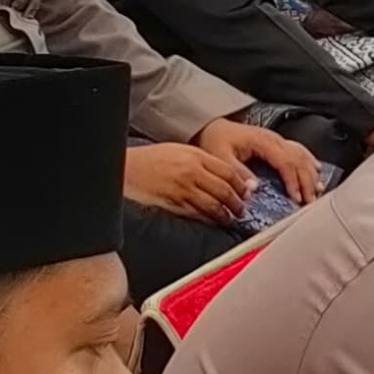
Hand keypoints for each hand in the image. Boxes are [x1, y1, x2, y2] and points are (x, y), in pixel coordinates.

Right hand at [124, 140, 248, 221]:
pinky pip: (198, 215)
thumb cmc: (151, 160)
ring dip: (226, 215)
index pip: (229, 172)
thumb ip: (202, 161)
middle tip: (241, 209)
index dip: (241, 185)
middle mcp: (191, 172)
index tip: (247, 192)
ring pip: (214, 206)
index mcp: (195, 156)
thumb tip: (225, 175)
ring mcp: (183, 190)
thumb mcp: (180, 151)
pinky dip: (209, 220)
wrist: (126, 169)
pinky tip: (213, 222)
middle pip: (225, 191)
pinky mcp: (174, 205)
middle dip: (237, 203)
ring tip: (230, 218)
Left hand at [203, 117, 321, 203]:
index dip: (293, 181)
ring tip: (315, 192)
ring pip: (302, 155)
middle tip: (310, 201)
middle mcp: (274, 139)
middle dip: (307, 182)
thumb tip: (254, 188)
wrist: (213, 127)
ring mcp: (278, 140)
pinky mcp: (278, 143)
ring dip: (311, 175)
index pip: (285, 161)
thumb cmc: (216, 140)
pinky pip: (300, 151)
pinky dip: (310, 162)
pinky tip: (316, 171)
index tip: (296, 198)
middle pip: (298, 160)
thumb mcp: (219, 157)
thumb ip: (237, 172)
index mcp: (262, 141)